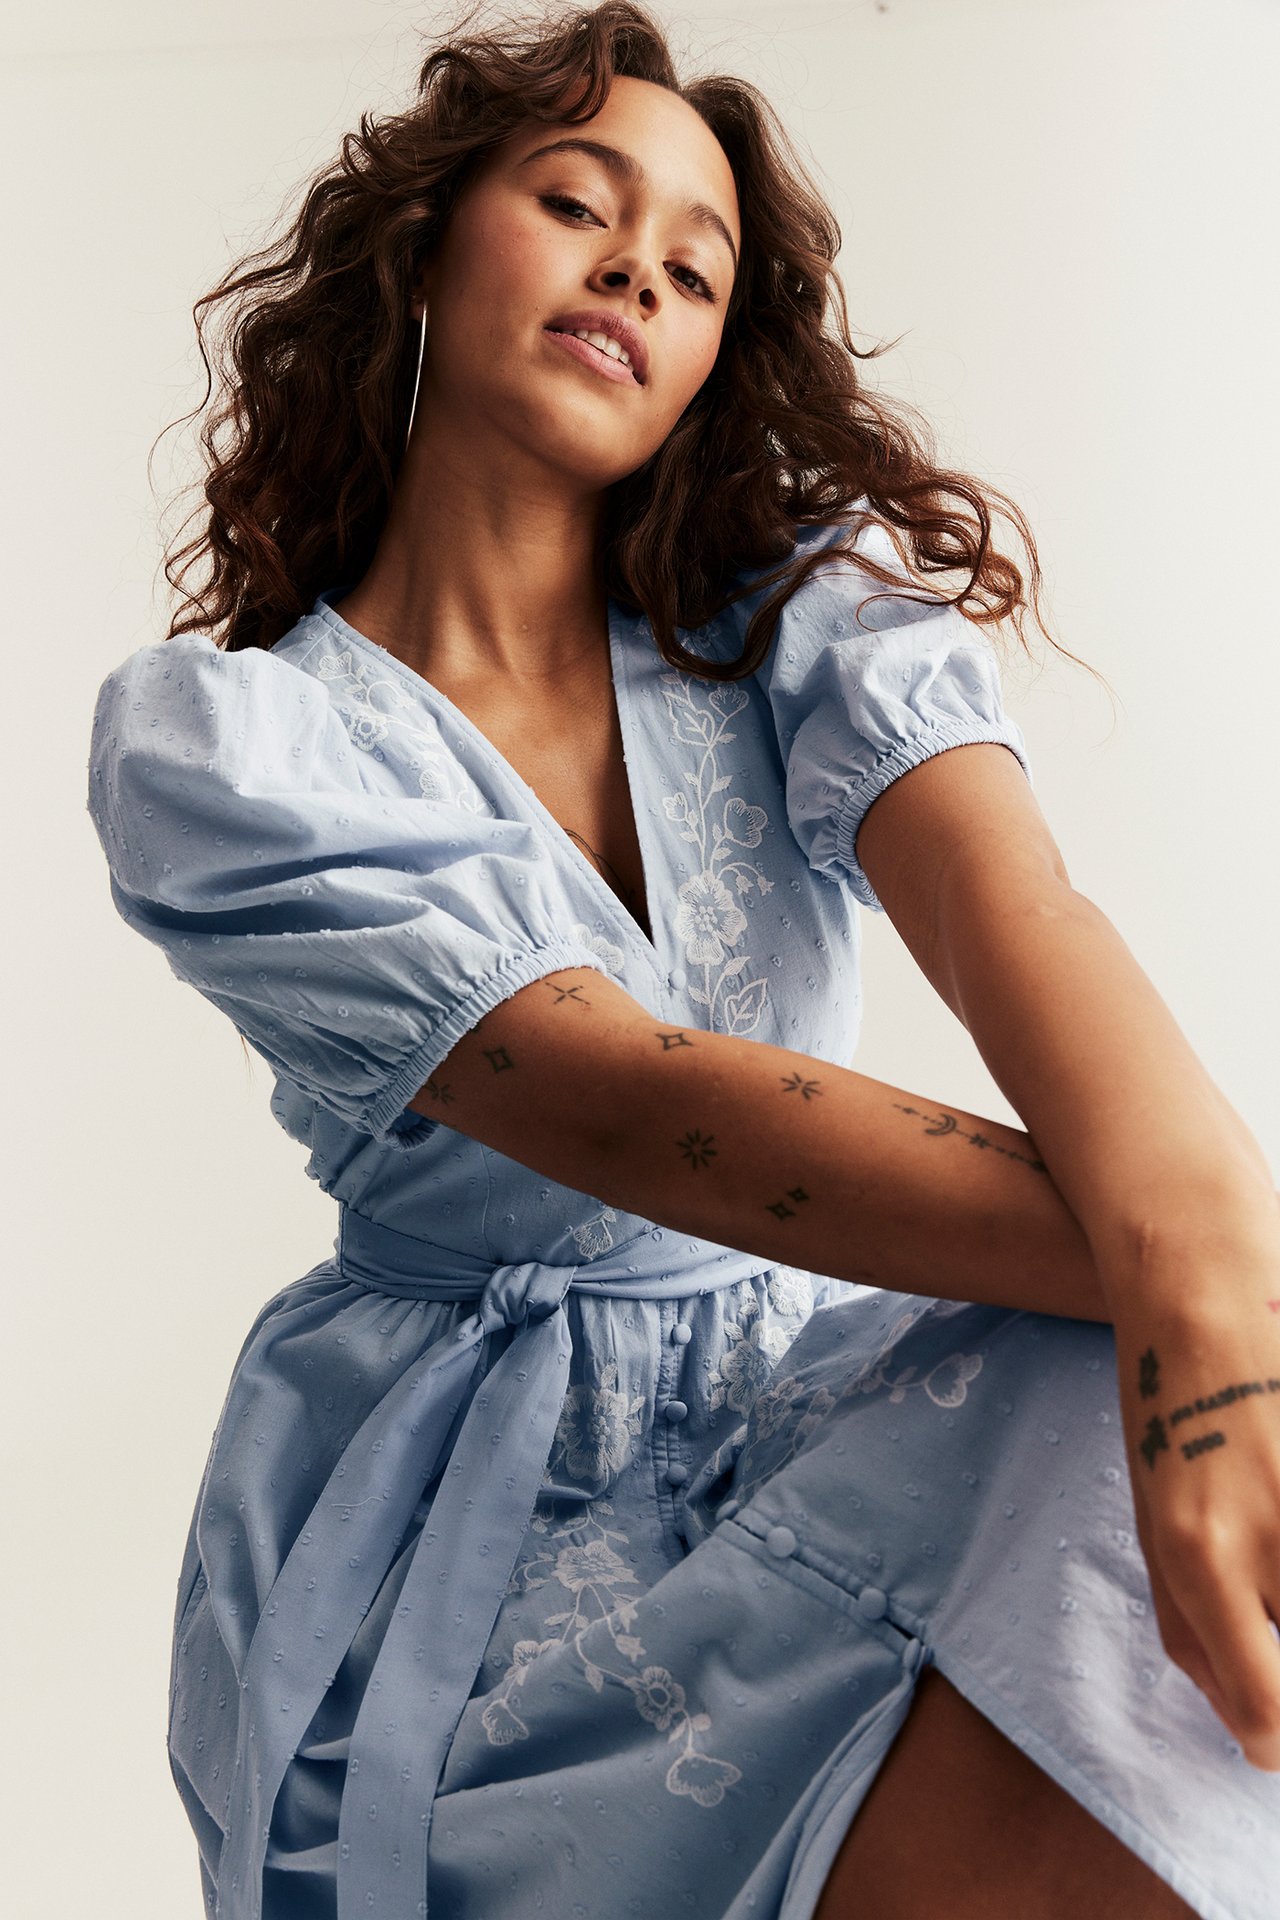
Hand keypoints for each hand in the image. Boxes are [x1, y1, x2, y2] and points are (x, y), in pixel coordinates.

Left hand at [1110, 1223, 1279, 1768]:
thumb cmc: (1170, 1406)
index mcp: (1201, 1557)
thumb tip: (1254, 1734)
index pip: (1274, 1716)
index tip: (1279, 1729)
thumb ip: (1195, 1630)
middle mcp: (1271, 1534)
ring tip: (1264, 1521)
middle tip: (1261, 1601)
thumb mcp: (1153, 1520)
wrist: (1203, 1284)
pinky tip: (1277, 1493)